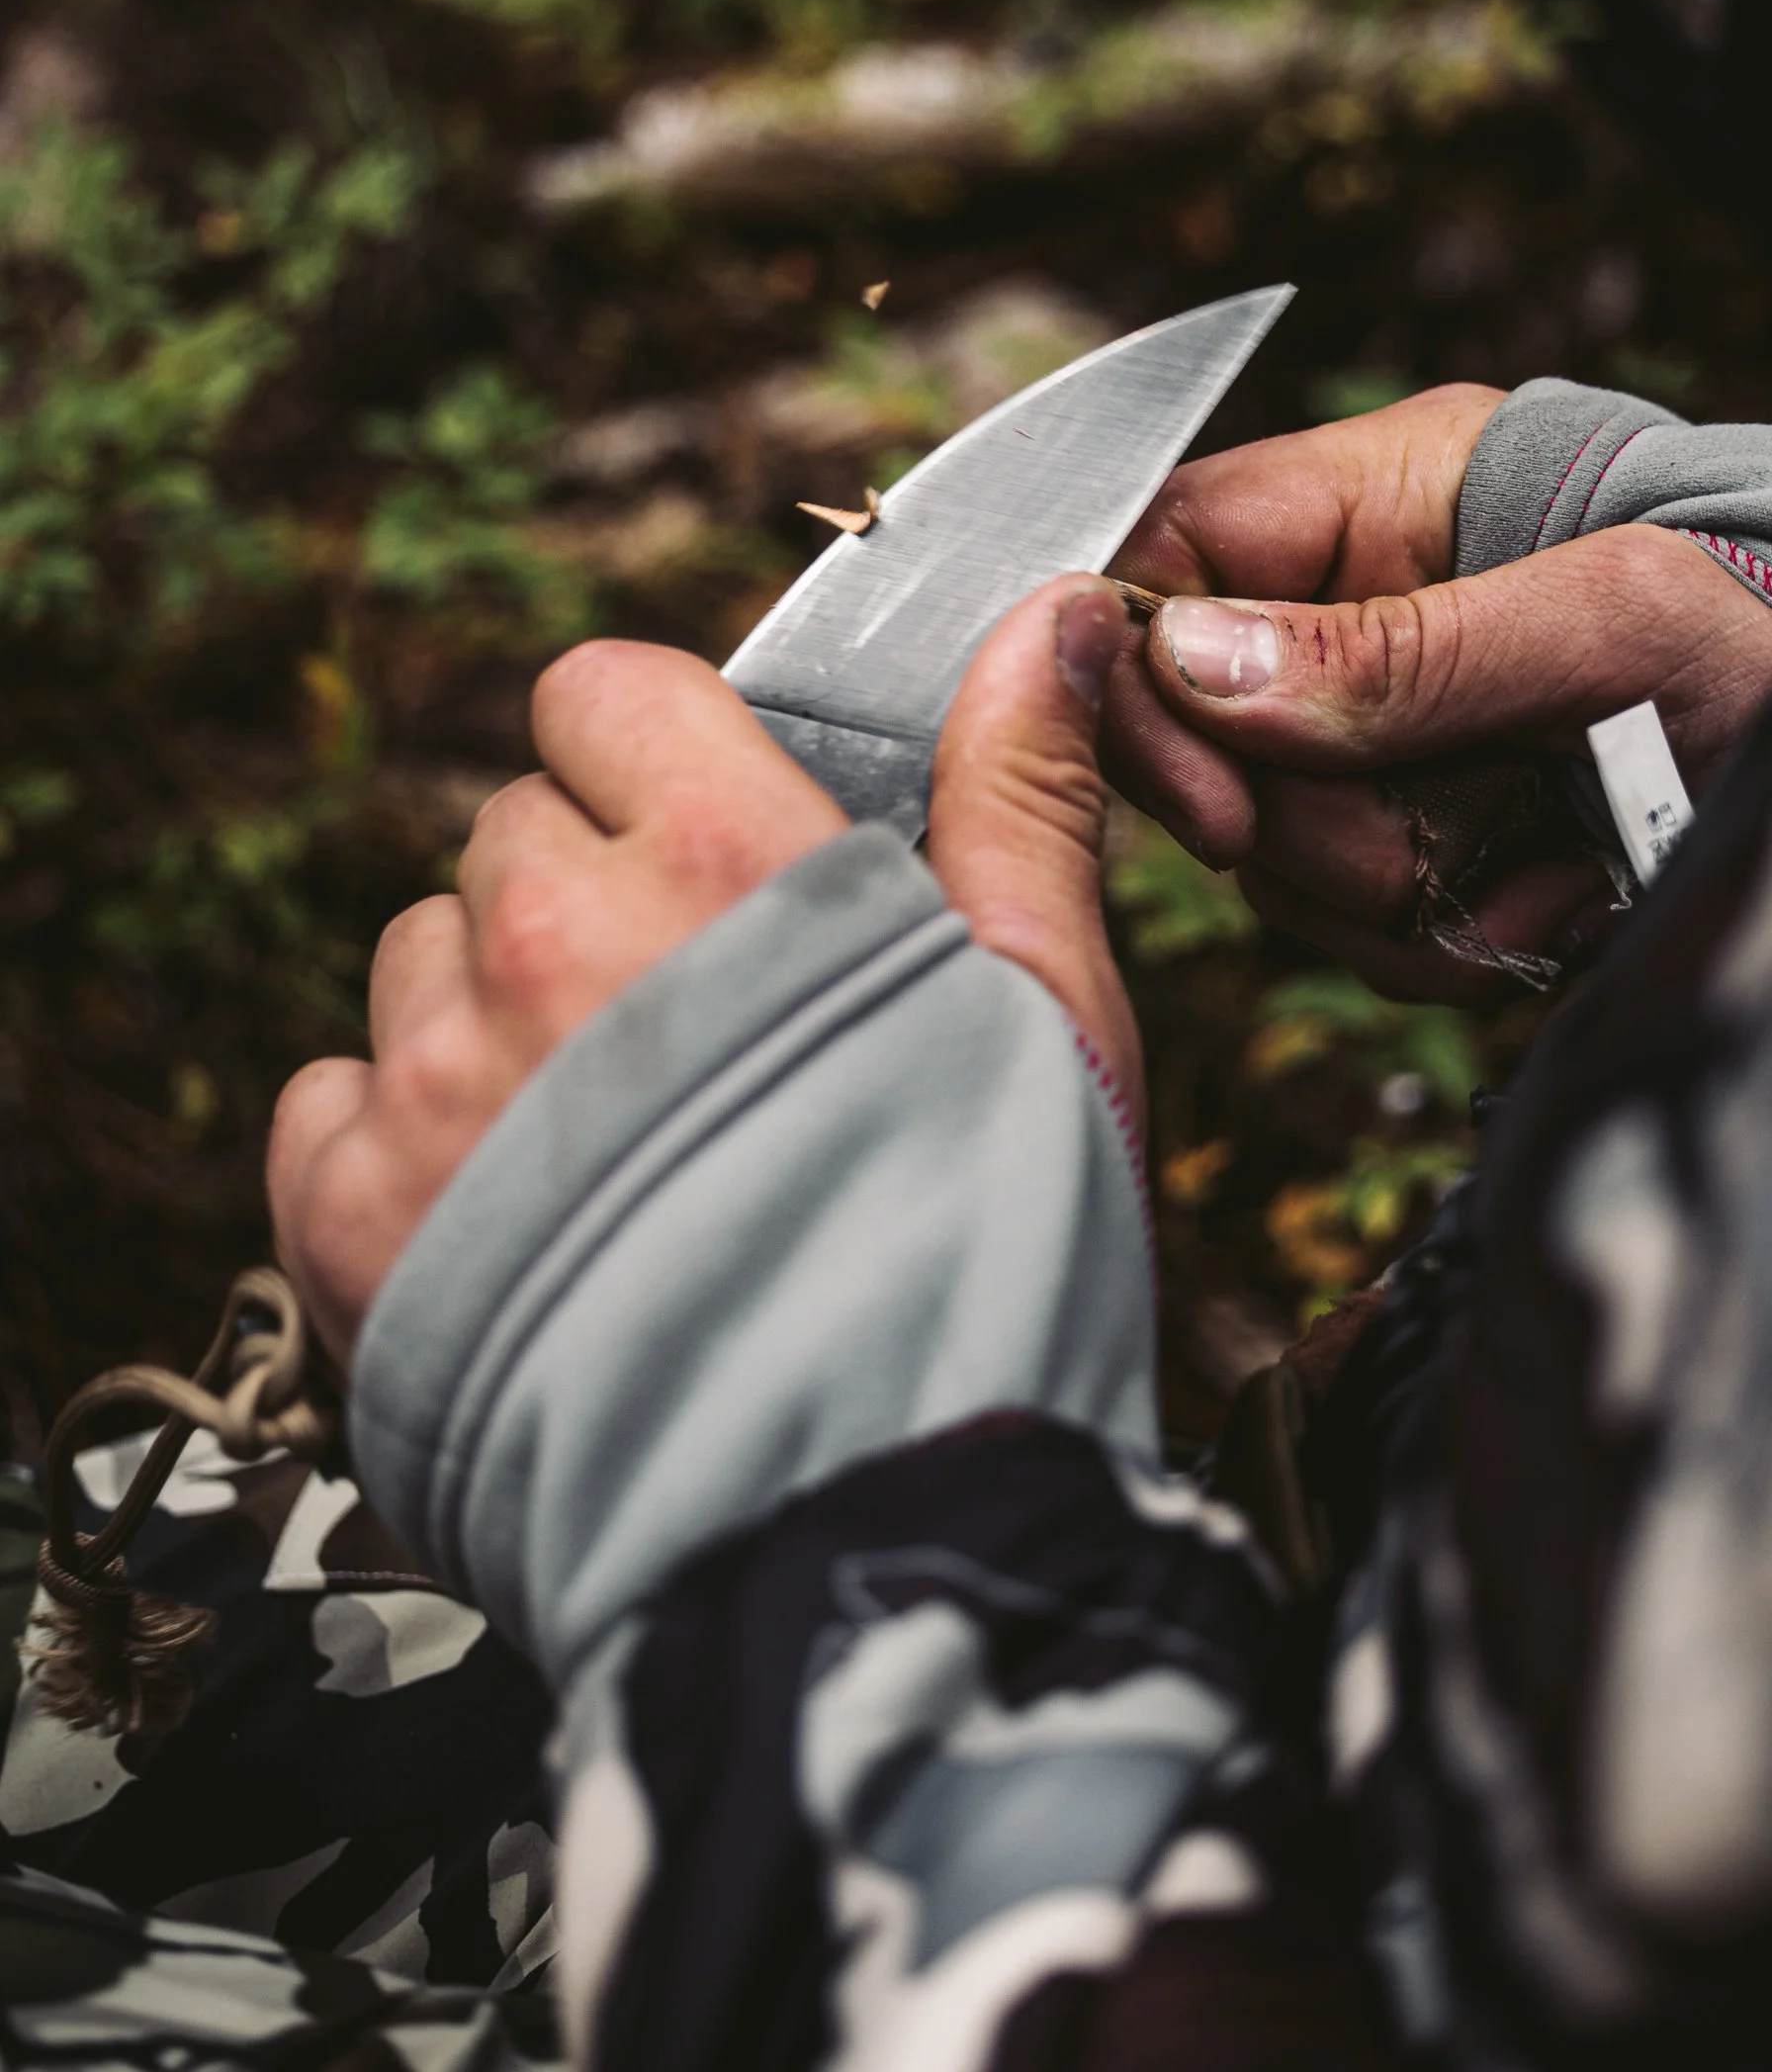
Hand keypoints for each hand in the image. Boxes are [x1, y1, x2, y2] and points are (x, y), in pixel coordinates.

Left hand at [268, 580, 1135, 1360]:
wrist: (864, 1547)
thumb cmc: (984, 1272)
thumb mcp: (1045, 1008)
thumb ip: (1016, 796)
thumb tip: (1039, 621)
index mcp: (730, 862)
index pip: (602, 690)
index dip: (651, 758)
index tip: (703, 846)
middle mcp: (557, 940)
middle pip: (511, 830)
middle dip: (590, 903)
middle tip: (692, 1042)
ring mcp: (437, 1079)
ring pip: (420, 959)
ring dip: (494, 1022)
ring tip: (614, 1157)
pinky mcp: (348, 1216)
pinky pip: (329, 1099)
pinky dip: (396, 1145)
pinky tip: (516, 1225)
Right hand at [1123, 522, 1771, 997]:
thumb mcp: (1607, 622)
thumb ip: (1398, 648)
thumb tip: (1192, 661)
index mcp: (1376, 503)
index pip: (1167, 557)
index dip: (1146, 679)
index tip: (1213, 799)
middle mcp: (1358, 622)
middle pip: (1208, 741)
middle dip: (1327, 816)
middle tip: (1451, 824)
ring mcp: (1389, 744)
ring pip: (1281, 854)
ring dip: (1411, 885)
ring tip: (1550, 849)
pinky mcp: (1430, 849)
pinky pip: (1362, 929)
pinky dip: (1457, 936)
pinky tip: (1558, 891)